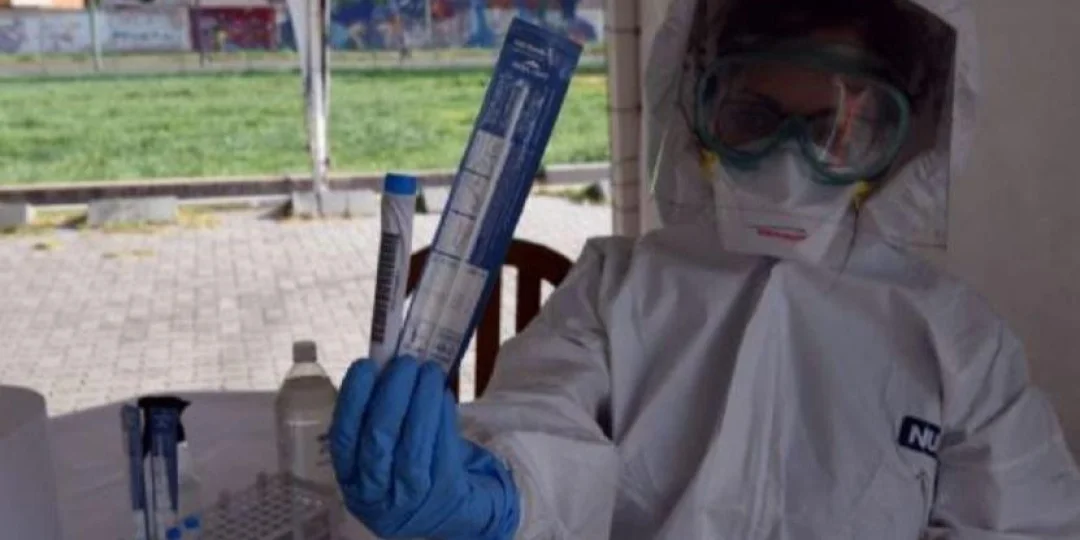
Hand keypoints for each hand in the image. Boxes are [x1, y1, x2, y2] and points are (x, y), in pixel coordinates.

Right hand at [330, 356, 520, 538]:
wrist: (451, 511)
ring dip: (421, 401)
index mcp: (351, 479)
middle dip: (392, 395)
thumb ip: (378, 418)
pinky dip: (442, 418)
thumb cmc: (410, 470)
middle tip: (405, 362)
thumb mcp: (385, 454)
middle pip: (378, 440)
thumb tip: (385, 365)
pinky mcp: (443, 493)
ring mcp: (409, 498)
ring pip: (411, 445)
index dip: (352, 399)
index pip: (343, 437)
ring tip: (428, 371)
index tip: (364, 365)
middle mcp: (375, 494)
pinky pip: (441, 450)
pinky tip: (442, 395)